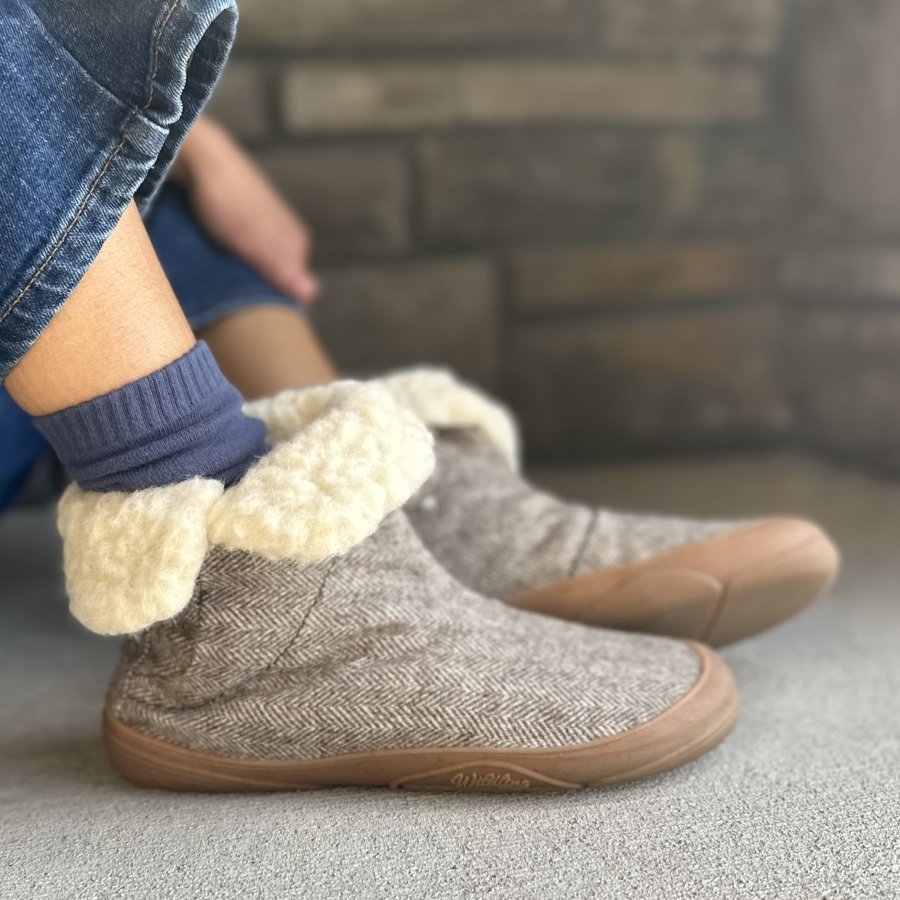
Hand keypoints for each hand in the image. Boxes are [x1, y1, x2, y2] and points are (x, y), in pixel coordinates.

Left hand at [171, 117, 319, 304]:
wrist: (198, 155)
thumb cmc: (226, 199)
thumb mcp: (254, 241)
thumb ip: (282, 268)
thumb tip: (312, 296)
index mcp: (297, 242)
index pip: (297, 288)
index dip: (276, 300)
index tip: (254, 309)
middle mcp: (287, 235)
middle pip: (280, 276)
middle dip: (262, 287)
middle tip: (236, 296)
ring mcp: (267, 226)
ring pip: (262, 263)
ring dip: (245, 273)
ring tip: (224, 279)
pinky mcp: (245, 219)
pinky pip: (246, 249)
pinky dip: (235, 257)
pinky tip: (220, 259)